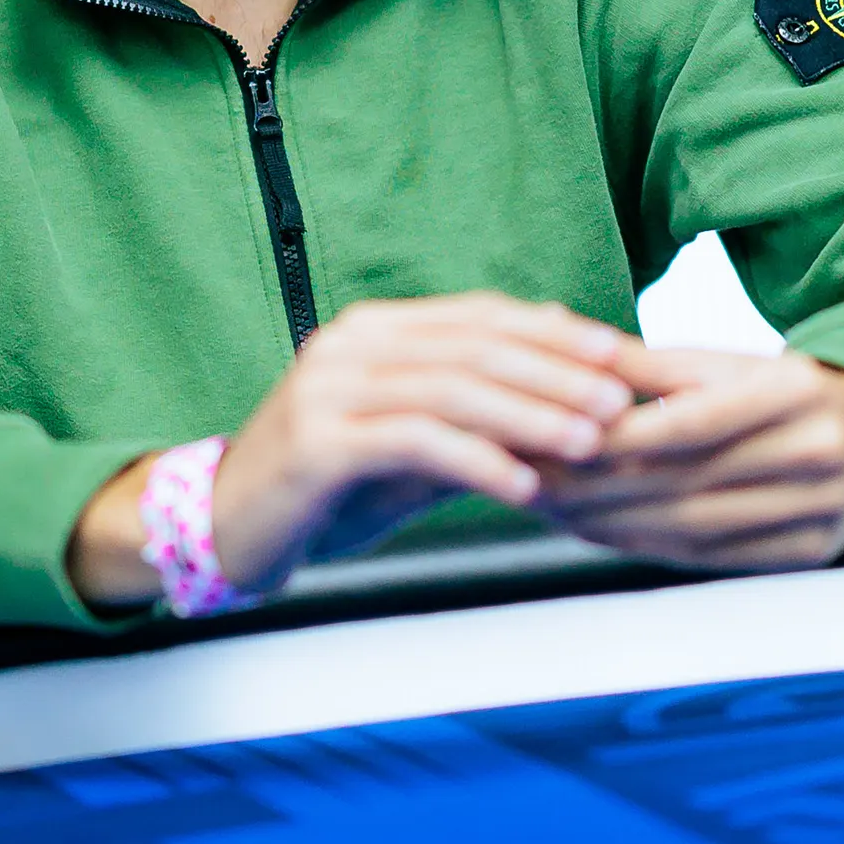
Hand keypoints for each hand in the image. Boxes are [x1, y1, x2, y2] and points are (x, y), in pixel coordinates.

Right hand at [68, 292, 634, 599]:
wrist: (222, 526)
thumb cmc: (324, 486)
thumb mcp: (408, 441)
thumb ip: (473, 413)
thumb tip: (566, 390)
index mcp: (372, 329)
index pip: (480, 317)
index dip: (556, 335)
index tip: (621, 359)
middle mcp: (349, 344)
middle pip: (474, 345)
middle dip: (557, 374)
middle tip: (619, 403)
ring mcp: (329, 389)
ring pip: (452, 388)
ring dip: (531, 416)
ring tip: (589, 444)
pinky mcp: (318, 443)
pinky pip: (415, 442)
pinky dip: (478, 461)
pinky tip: (524, 487)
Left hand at [535, 344, 843, 571]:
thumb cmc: (776, 391)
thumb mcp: (722, 362)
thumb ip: (643, 363)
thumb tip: (561, 339)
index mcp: (793, 391)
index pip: (692, 423)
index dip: (616, 437)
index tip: (551, 438)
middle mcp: (815, 453)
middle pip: (685, 481)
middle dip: (596, 486)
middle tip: (531, 481)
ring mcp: (819, 510)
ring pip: (692, 527)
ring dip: (610, 524)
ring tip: (550, 511)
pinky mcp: (808, 552)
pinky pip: (710, 558)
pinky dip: (645, 547)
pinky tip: (598, 534)